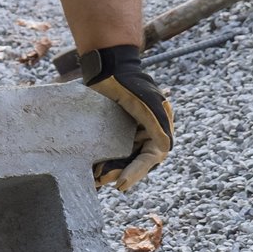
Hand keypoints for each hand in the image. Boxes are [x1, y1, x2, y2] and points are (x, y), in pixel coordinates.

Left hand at [79, 44, 173, 189]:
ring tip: (93, 179)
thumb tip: (163, 151)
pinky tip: (89, 167)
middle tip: (100, 181)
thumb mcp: (145, 103)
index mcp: (159, 129)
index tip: (120, 184)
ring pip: (122, 158)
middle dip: (119, 172)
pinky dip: (102, 159)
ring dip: (109, 169)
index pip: (151, 157)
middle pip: (135, 161)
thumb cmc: (129, 83)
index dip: (137, 172)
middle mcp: (146, 135)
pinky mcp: (113, 132)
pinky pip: (110, 150)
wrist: (108, 67)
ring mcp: (130, 134)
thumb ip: (156, 125)